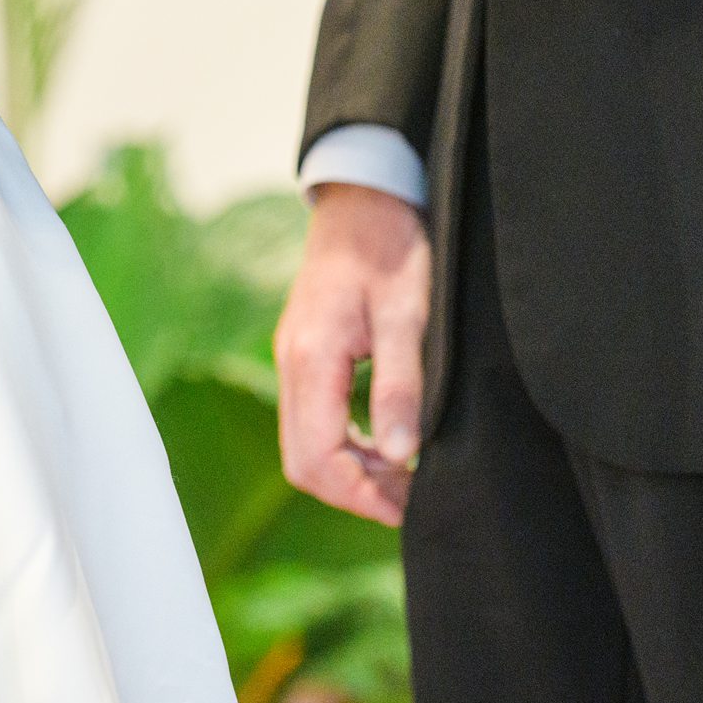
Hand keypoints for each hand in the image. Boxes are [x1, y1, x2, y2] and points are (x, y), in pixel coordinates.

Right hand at [275, 183, 431, 526]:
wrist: (365, 196)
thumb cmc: (391, 246)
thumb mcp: (408, 314)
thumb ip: (400, 385)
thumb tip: (401, 455)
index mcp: (310, 358)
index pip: (317, 458)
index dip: (361, 495)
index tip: (409, 505)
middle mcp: (291, 364)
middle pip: (302, 461)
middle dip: (354, 491)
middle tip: (411, 498)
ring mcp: (293, 360)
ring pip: (304, 445)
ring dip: (351, 471)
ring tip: (406, 475)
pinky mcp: (305, 355)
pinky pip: (312, 420)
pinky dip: (347, 445)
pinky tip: (388, 440)